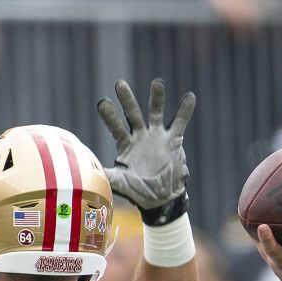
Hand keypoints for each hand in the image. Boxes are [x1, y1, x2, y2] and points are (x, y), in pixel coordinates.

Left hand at [97, 78, 196, 211]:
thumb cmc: (138, 189)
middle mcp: (140, 136)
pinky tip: (190, 97)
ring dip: (157, 98)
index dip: (110, 115)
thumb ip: (108, 176)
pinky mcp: (174, 139)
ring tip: (157, 83)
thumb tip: (91, 173)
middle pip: (132, 114)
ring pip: (156, 112)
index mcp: (125, 145)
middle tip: (120, 84)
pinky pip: (179, 123)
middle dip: (127, 100)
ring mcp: (157, 136)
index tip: (102, 102)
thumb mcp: (121, 184)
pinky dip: (184, 111)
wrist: (161, 197)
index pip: (115, 127)